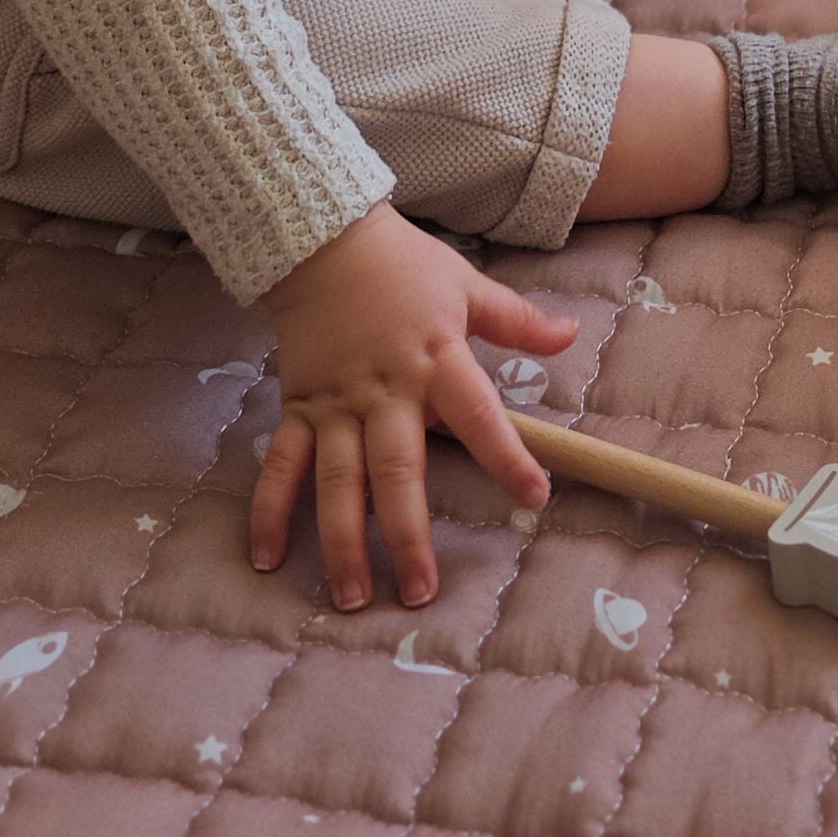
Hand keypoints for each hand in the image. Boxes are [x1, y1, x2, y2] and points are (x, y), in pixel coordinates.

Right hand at [249, 202, 575, 607]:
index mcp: (436, 359)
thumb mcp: (466, 284)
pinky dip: (270, 510)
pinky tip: (267, 558)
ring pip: (338, 481)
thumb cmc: (404, 266)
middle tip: (420, 591)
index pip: (479, 413)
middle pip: (396, 468)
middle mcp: (385, 389)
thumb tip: (570, 336)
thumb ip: (516, 319)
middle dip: (408, 533)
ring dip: (342, 540)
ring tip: (352, 597)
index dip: (507, 455)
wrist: (322, 239)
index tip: (534, 496)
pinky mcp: (298, 407)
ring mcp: (336, 403)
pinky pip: (282, 464)